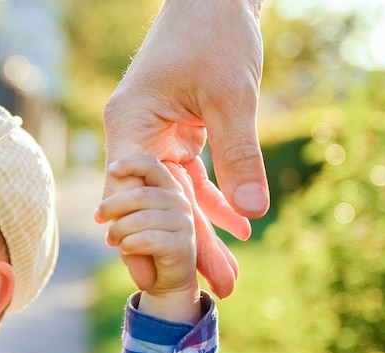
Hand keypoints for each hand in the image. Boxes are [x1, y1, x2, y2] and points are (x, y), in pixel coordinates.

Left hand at [97, 156, 196, 293]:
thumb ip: (129, 199)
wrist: (167, 279)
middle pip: (140, 195)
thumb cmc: (147, 244)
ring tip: (111, 240)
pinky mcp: (182, 246)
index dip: (131, 164)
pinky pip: (146, 240)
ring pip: (140, 219)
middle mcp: (181, 203)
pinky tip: (126, 248)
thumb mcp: (136, 217)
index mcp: (171, 190)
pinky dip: (129, 245)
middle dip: (112, 206)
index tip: (112, 171)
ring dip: (118, 230)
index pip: (154, 166)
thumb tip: (112, 177)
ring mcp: (184, 224)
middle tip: (98, 217)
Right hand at [100, 0, 268, 297]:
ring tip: (231, 272)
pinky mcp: (181, 133)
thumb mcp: (232, 95)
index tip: (160, 279)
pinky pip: (196, 175)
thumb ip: (240, 155)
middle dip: (190, 246)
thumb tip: (253, 213)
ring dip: (207, 230)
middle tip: (219, 287)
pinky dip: (218, 198)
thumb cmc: (215, 33)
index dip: (146, 239)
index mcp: (132, 125)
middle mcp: (138, 136)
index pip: (133, 195)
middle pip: (161, 203)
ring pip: (180, 195)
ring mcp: (158, 136)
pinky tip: (238, 225)